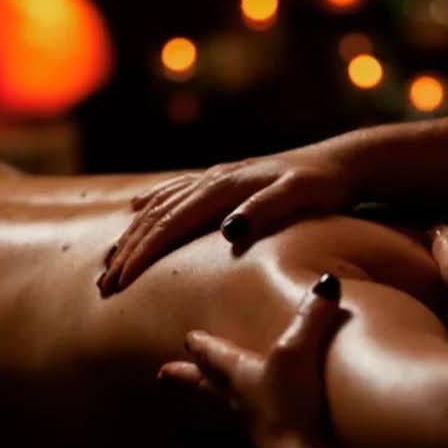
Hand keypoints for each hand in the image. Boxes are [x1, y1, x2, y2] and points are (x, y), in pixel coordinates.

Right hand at [98, 146, 356, 294]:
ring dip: (133, 234)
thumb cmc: (323, 186)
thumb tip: (228, 230)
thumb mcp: (301, 197)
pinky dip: (152, 204)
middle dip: (128, 252)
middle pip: (158, 218)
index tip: (119, 282)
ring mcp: (217, 179)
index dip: (143, 254)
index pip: (172, 224)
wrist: (343, 162)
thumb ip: (265, 211)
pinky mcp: (225, 181)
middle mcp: (214, 180)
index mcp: (226, 189)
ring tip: (109, 260)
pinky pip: (177, 192)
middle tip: (103, 285)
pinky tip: (136, 209)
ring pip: (162, 207)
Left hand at [158, 273, 352, 447]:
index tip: (187, 340)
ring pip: (224, 412)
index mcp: (240, 375)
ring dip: (211, 405)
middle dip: (187, 379)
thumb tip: (326, 283)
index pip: (215, 355)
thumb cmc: (290, 405)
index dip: (203, 346)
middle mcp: (240, 402)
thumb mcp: (299, 352)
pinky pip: (254, 433)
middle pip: (206, 386)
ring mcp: (255, 429)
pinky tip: (255, 433)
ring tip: (199, 404)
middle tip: (163, 376)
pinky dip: (249, 427)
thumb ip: (312, 319)